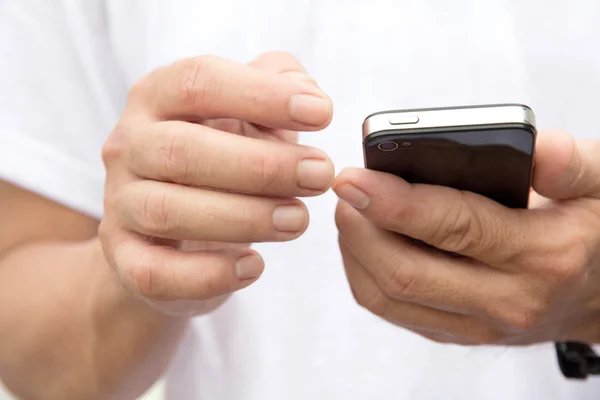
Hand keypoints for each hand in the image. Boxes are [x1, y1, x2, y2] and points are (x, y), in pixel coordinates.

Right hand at [99, 52, 333, 316]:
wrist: (174, 228)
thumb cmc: (221, 158)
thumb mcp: (249, 115)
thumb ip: (278, 86)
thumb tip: (309, 93)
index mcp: (156, 97)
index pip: (198, 82)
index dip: (261, 95)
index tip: (322, 114)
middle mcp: (128, 146)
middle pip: (182, 150)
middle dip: (261, 166)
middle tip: (320, 175)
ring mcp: (120, 205)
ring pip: (168, 212)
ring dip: (244, 218)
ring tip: (298, 220)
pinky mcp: (125, 260)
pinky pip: (155, 273)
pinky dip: (209, 273)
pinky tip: (255, 266)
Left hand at [334, 130, 599, 344]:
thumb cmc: (592, 230)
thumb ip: (572, 164)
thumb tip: (537, 148)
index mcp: (542, 255)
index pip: (454, 228)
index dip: (395, 202)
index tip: (352, 178)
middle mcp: (505, 300)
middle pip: (406, 273)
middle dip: (361, 229)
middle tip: (344, 189)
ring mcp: (476, 325)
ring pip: (388, 298)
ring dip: (356, 251)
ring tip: (350, 210)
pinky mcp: (454, 332)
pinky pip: (391, 309)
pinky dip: (365, 272)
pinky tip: (364, 239)